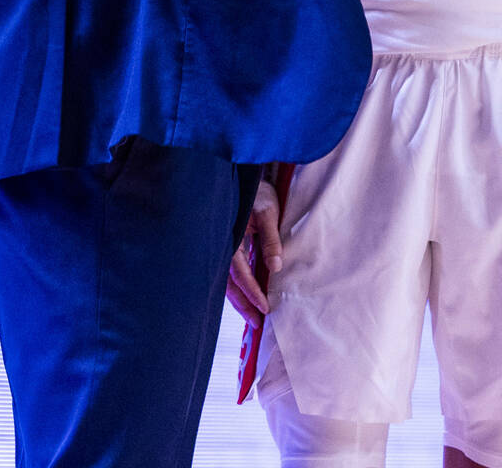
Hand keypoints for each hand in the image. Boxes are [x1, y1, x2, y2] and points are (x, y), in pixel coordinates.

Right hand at [226, 179, 282, 328]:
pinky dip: (240, 287)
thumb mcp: (268, 212)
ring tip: (253, 317)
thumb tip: (276, 266)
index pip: (241, 273)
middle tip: (256, 324)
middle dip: (243, 304)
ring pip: (229, 280)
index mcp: (231, 237)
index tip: (264, 307)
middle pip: (230, 283)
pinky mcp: (231, 247)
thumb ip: (270, 239)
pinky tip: (247, 297)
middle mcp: (225, 246)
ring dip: (241, 299)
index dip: (252, 291)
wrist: (246, 177)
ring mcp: (226, 247)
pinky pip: (233, 272)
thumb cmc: (259, 193)